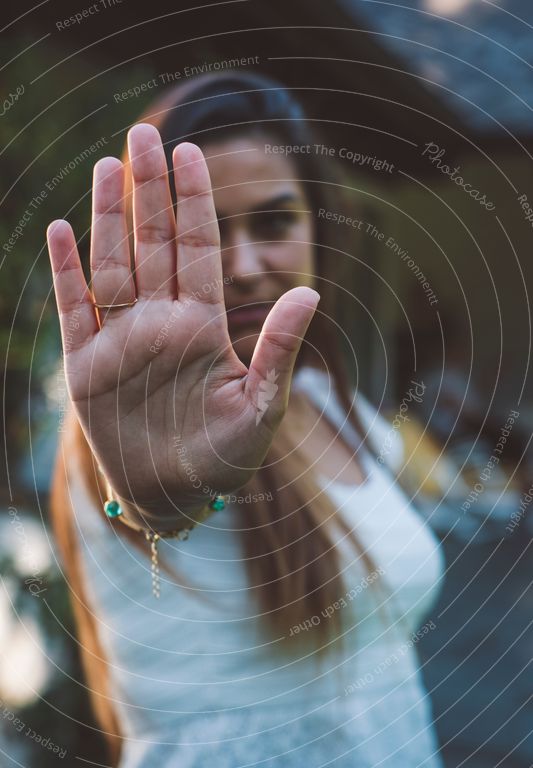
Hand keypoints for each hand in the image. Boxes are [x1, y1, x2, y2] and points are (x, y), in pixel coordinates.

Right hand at [47, 124, 318, 523]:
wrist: (177, 496)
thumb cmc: (226, 456)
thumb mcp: (262, 405)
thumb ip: (279, 348)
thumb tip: (311, 292)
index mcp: (203, 325)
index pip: (198, 249)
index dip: (195, 201)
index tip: (192, 153)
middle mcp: (161, 322)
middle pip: (154, 243)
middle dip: (149, 190)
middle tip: (143, 136)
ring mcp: (123, 340)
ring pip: (113, 264)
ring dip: (108, 217)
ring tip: (108, 167)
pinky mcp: (88, 366)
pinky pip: (75, 309)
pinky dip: (66, 272)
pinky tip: (62, 231)